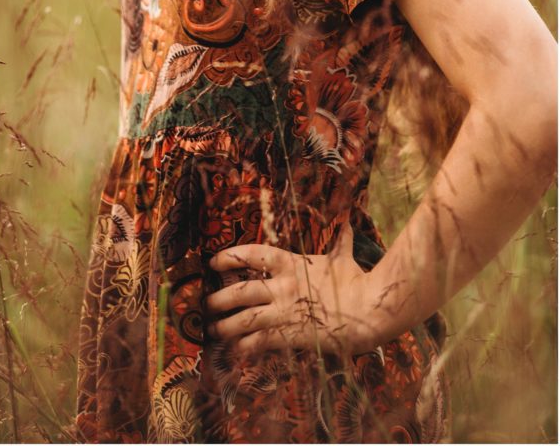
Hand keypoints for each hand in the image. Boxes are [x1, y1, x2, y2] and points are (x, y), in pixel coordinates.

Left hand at [205, 224, 377, 357]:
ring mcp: (284, 311)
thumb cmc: (358, 281)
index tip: (213, 261)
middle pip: (240, 291)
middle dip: (218, 299)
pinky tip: (235, 351)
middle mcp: (282, 286)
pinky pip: (259, 341)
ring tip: (212, 331)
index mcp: (292, 263)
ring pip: (243, 319)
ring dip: (224, 326)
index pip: (253, 255)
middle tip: (205, 304)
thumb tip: (348, 225)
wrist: (370, 309)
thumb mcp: (344, 258)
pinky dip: (244, 347)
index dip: (230, 257)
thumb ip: (340, 243)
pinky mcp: (290, 335)